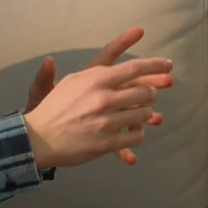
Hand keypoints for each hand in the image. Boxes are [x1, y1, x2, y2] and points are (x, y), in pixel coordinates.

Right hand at [24, 28, 171, 167]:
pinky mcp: (106, 142)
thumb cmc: (54, 107)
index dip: (155, 65)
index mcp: (95, 79)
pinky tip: (132, 133)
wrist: (38, 138)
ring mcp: (106, 121)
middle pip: (144, 92)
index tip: (168, 64)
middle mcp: (103, 98)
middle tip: (151, 96)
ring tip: (141, 115)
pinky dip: (138, 135)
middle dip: (151, 93)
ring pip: (143, 115)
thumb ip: (94, 72)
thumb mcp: (71, 81)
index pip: (133, 68)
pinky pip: (135, 137)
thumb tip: (110, 65)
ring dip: (146, 115)